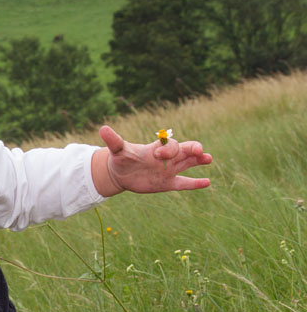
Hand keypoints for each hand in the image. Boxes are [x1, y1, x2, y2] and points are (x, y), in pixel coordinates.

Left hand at [94, 125, 211, 195]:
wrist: (120, 174)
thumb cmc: (120, 159)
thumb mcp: (117, 150)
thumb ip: (113, 140)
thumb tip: (102, 128)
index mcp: (156, 148)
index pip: (168, 145)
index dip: (166, 149)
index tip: (157, 155)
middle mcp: (166, 158)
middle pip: (184, 150)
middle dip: (193, 149)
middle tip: (200, 151)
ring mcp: (168, 170)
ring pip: (187, 164)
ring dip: (198, 161)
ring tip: (209, 158)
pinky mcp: (167, 183)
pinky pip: (184, 183)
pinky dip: (195, 183)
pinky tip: (207, 182)